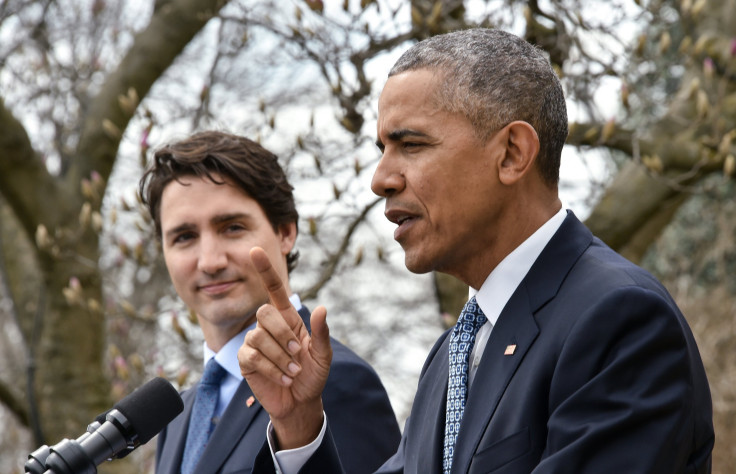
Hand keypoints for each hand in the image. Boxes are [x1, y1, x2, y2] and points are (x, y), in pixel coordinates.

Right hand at [237, 247, 331, 448]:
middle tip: (298, 354)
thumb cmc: (313, 375)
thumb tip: (322, 308)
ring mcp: (255, 342)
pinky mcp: (246, 361)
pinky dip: (271, 369)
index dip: (264, 270)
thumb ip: (322, 332)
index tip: (254, 250)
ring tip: (293, 371)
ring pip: (259, 338)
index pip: (274, 289)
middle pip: (264, 313)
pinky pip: (252, 356)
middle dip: (282, 334)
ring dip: (280, 357)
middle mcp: (269, 327)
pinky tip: (282, 378)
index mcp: (289, 319)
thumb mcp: (324, 355)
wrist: (301, 402)